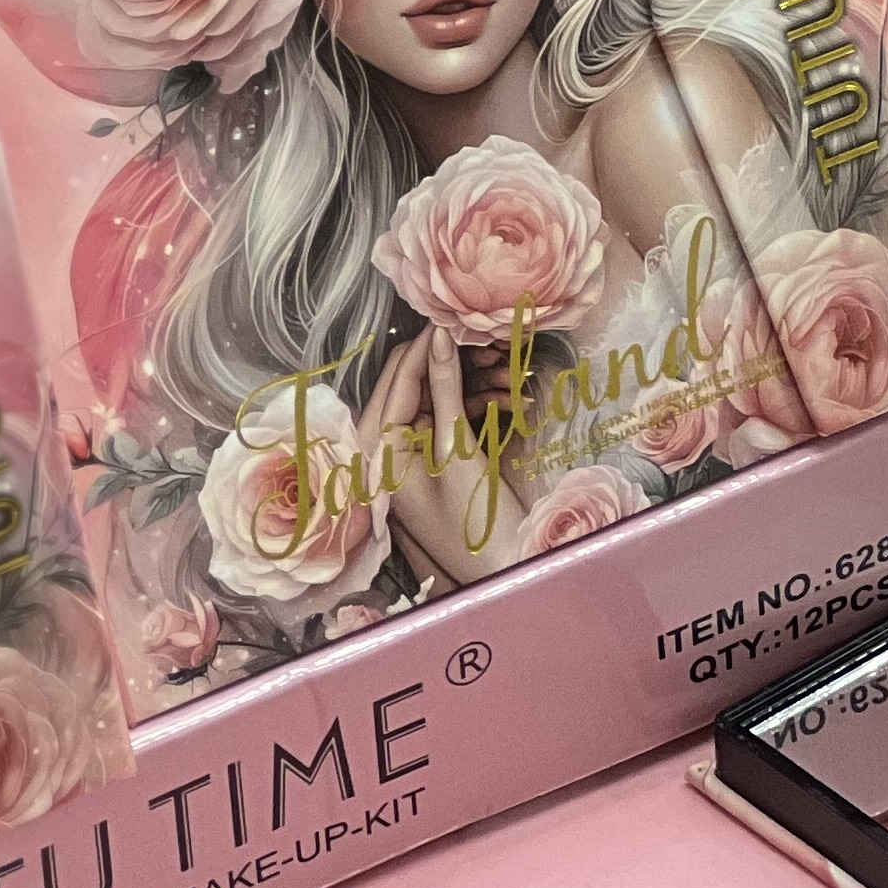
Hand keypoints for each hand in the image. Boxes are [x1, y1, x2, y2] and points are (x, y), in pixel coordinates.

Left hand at [367, 329, 524, 587]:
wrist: (501, 572)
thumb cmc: (472, 522)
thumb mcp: (457, 448)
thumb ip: (446, 388)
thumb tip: (439, 335)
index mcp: (376, 448)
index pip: (398, 377)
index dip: (429, 343)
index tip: (460, 315)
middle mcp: (385, 449)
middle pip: (416, 384)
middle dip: (455, 361)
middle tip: (493, 342)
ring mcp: (411, 455)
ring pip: (440, 399)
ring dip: (475, 384)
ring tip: (511, 373)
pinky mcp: (436, 461)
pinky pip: (452, 419)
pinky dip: (479, 407)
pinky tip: (511, 401)